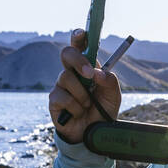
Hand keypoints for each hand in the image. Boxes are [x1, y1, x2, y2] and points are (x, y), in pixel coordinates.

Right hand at [50, 28, 121, 143]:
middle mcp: (72, 72)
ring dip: (82, 94)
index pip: (80, 45)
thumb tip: (97, 73)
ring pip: (66, 78)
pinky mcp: (54, 100)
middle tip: (90, 75)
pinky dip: (75, 106)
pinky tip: (78, 113)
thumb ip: (110, 81)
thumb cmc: (103, 111)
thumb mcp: (113, 95)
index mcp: (87, 67)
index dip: (79, 36)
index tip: (83, 33)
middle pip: (67, 53)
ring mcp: (61, 85)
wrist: (93, 134)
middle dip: (78, 61)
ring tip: (88, 106)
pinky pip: (63, 97)